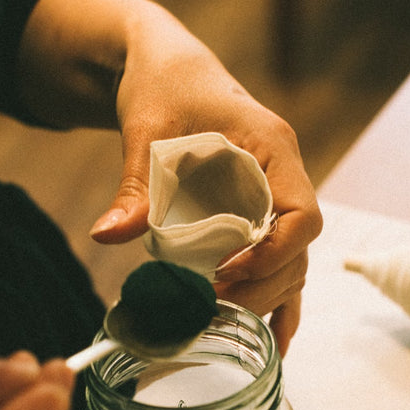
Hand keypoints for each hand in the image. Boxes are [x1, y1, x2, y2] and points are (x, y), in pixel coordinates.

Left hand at [88, 0, 321, 354]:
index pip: (302, 214)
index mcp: (272, 148)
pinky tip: (272, 340)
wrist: (167, 70)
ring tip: (223, 327)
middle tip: (212, 310)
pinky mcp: (256, 214)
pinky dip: (276, 301)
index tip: (227, 272)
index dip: (272, 253)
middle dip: (261, 287)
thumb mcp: (146, 128)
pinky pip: (279, 264)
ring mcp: (274, 198)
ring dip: (265, 299)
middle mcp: (283, 176)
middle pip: (297, 250)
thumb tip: (107, 236)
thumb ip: (135, 185)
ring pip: (291, 263)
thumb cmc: (164, 86)